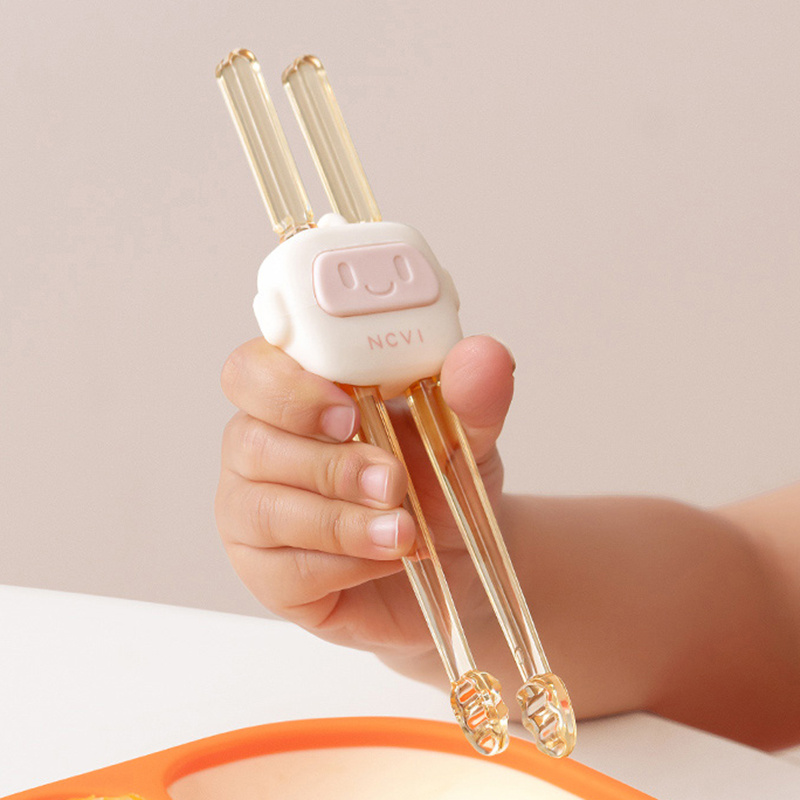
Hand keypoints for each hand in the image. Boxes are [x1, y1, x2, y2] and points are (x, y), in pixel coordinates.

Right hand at [214, 335, 514, 678]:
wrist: (455, 557)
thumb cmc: (438, 479)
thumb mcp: (467, 432)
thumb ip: (473, 393)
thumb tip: (483, 356)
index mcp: (296, 393)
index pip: (251, 371)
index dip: (288, 388)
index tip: (348, 412)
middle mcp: (260, 447)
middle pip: (249, 442)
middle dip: (330, 465)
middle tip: (392, 480)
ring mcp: (253, 513)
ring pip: (263, 510)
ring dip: (341, 521)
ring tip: (403, 531)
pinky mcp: (266, 574)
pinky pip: (283, 571)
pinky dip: (344, 565)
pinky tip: (386, 559)